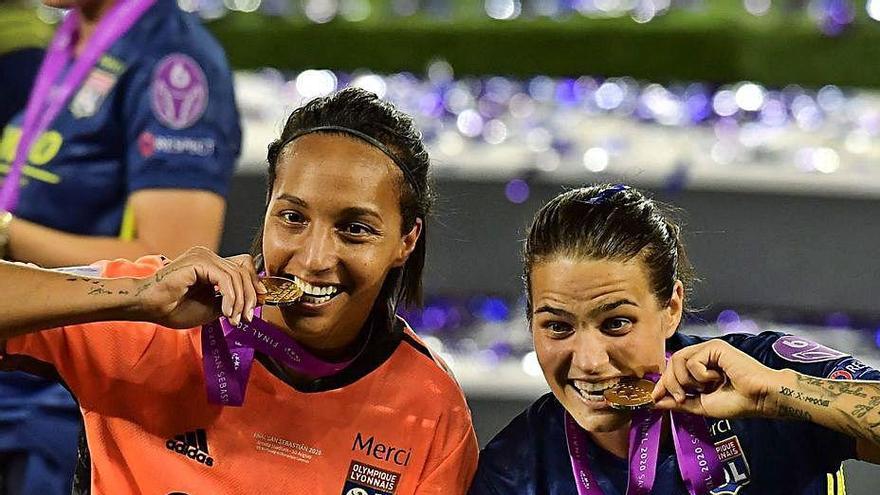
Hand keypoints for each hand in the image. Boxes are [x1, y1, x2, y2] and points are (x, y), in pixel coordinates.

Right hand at [132, 246, 265, 327]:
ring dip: (239, 301)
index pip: (243, 268)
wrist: (148, 307)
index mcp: (212, 265)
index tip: (257, 306)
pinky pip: (225, 279)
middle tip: (246, 318)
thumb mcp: (212, 307)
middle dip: (249, 297)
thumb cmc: (174, 308)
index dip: (254, 285)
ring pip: (236, 276)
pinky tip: (226, 312)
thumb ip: (232, 300)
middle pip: (243, 271)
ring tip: (234, 319)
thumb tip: (257, 300)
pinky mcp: (199, 261)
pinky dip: (229, 297)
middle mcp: (209, 256)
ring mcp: (203, 256)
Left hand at [652, 339, 779, 418]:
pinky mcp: (714, 347)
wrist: (758, 399)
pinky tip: (717, 378)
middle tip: (682, 398)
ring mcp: (709, 350)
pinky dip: (701, 375)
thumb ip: (679, 402)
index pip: (673, 370)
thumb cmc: (736, 402)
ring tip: (703, 389)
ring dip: (686, 380)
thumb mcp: (701, 405)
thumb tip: (655, 402)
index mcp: (700, 368)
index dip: (662, 382)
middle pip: (672, 363)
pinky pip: (693, 360)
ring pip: (678, 360)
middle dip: (671, 383)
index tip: (654, 397)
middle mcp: (703, 356)